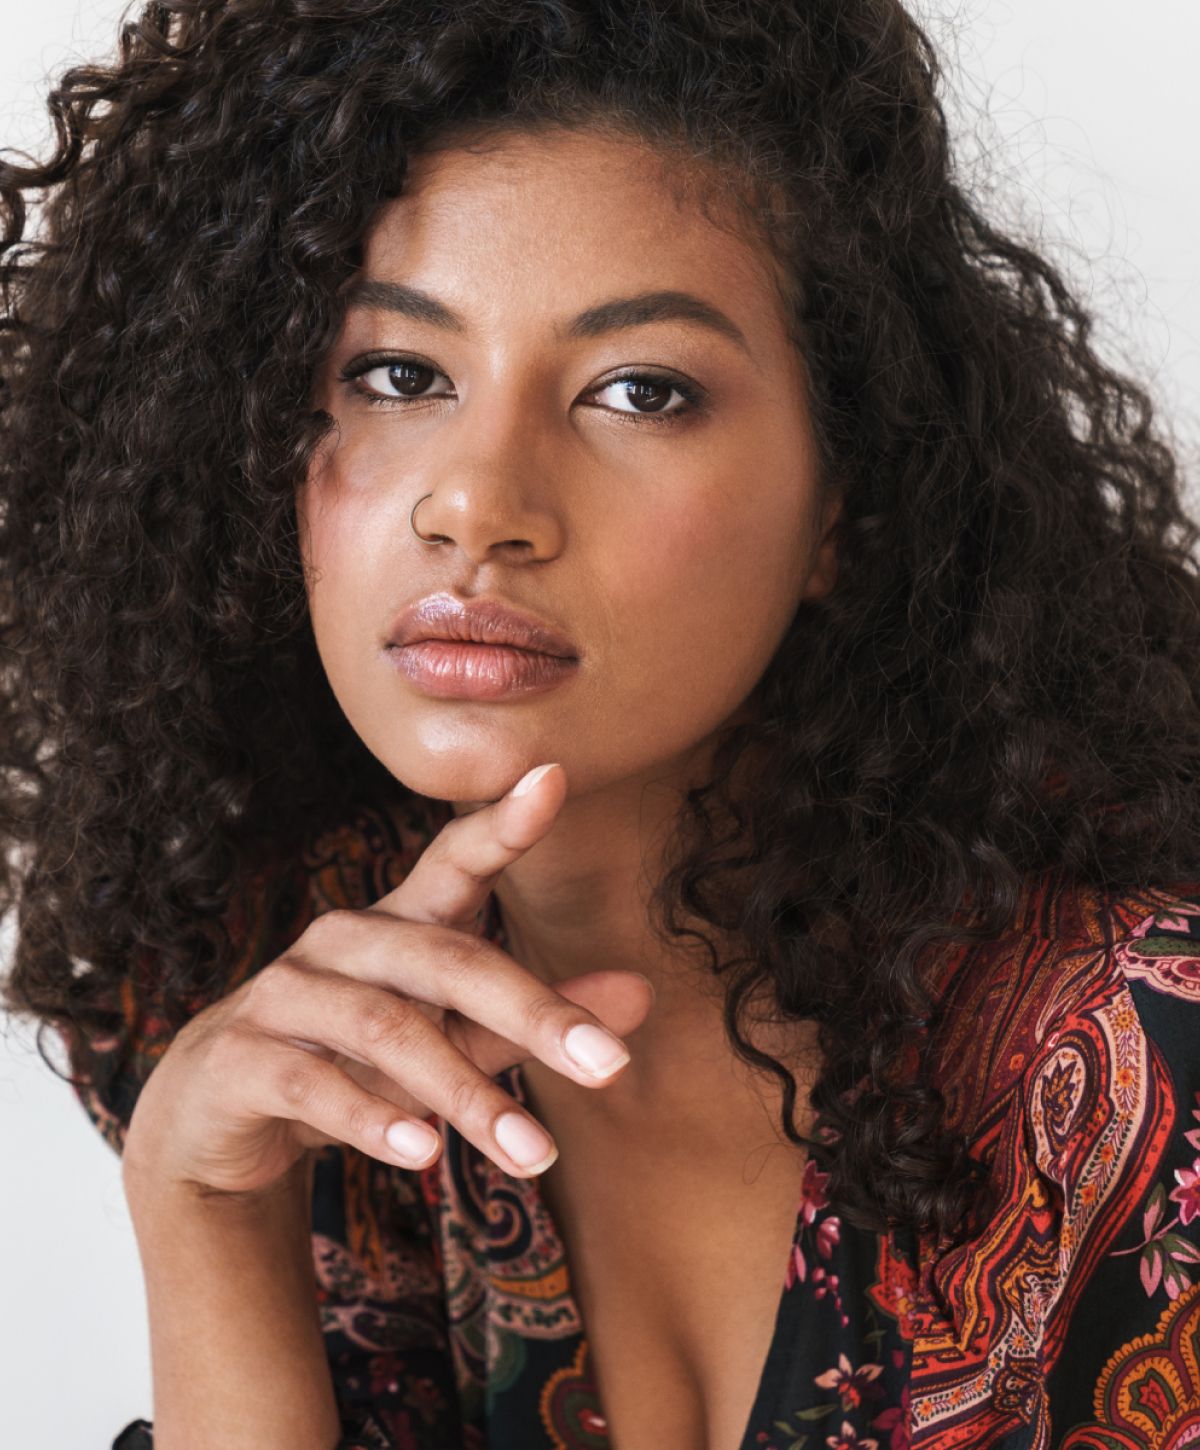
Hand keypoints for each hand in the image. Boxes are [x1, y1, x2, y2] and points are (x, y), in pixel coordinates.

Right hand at [121, 763, 655, 1197]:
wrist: (216, 1116)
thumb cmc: (353, 1062)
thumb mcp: (447, 1042)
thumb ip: (529, 1022)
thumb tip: (643, 997)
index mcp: (399, 924)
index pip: (454, 862)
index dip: (501, 823)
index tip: (553, 777)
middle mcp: (344, 941)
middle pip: (448, 961)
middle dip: (534, 1013)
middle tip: (611, 1066)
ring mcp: (285, 992)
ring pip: (388, 1028)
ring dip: (465, 1094)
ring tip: (533, 1154)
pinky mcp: (240, 1054)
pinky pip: (310, 1080)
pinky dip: (371, 1117)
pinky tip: (423, 1155)